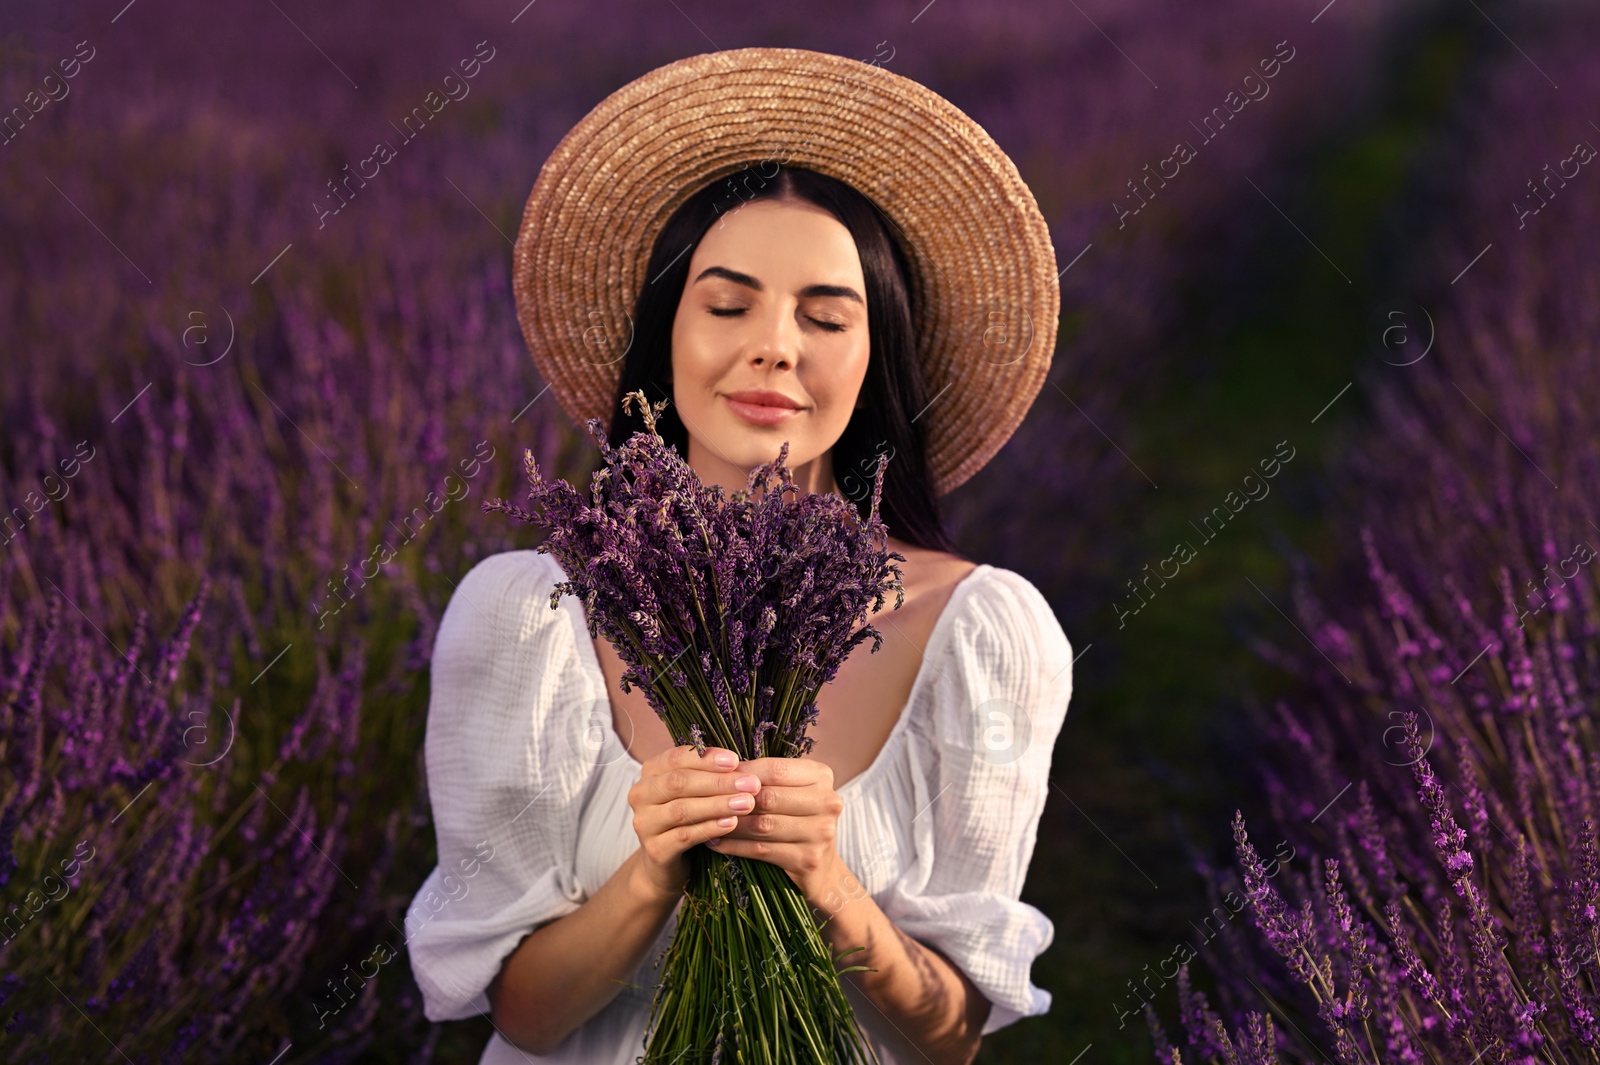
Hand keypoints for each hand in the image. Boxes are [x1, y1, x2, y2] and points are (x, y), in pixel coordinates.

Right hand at [628, 745, 762, 899]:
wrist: (665, 863)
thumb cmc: (686, 818)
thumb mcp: (695, 792)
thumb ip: (709, 775)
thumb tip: (742, 766)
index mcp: (650, 772)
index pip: (676, 758)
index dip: (706, 759)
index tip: (735, 760)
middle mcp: (640, 794)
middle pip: (679, 783)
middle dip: (719, 782)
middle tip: (751, 784)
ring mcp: (644, 823)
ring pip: (683, 810)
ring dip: (718, 805)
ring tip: (747, 803)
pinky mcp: (654, 849)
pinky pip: (684, 836)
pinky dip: (710, 828)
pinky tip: (731, 824)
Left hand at [707, 756, 844, 898]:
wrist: (822, 867)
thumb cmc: (797, 820)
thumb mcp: (791, 792)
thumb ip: (767, 779)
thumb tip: (720, 766)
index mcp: (821, 776)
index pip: (776, 769)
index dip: (743, 773)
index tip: (716, 776)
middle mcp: (827, 801)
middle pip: (769, 797)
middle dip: (733, 800)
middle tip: (705, 801)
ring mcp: (821, 832)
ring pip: (763, 825)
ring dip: (730, 824)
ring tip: (706, 822)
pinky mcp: (809, 859)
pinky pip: (762, 850)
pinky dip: (735, 846)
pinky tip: (717, 842)